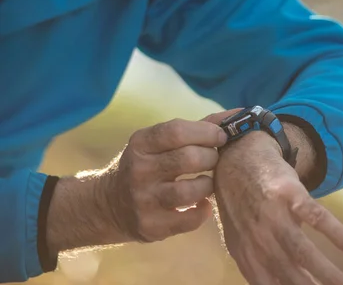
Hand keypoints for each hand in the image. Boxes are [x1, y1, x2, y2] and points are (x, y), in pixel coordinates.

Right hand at [100, 117, 227, 242]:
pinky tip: (203, 203)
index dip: (205, 132)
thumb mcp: (152, 143)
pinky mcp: (151, 226)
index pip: (177, 131)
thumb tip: (226, 122)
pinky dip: (203, 210)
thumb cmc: (144, 165)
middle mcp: (139, 170)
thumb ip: (185, 133)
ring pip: (190, 191)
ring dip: (208, 184)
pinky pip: (189, 220)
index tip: (221, 136)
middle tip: (216, 158)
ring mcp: (143, 200)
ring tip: (209, 180)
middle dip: (211, 157)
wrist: (109, 204)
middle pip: (188, 159)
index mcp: (140, 143)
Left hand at [211, 130, 342, 284]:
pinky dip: (336, 233)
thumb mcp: (241, 240)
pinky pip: (315, 216)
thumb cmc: (242, 203)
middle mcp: (259, 240)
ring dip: (331, 274)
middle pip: (293, 277)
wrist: (237, 157)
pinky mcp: (288, 192)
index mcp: (248, 256)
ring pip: (305, 252)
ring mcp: (273, 215)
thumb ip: (259, 267)